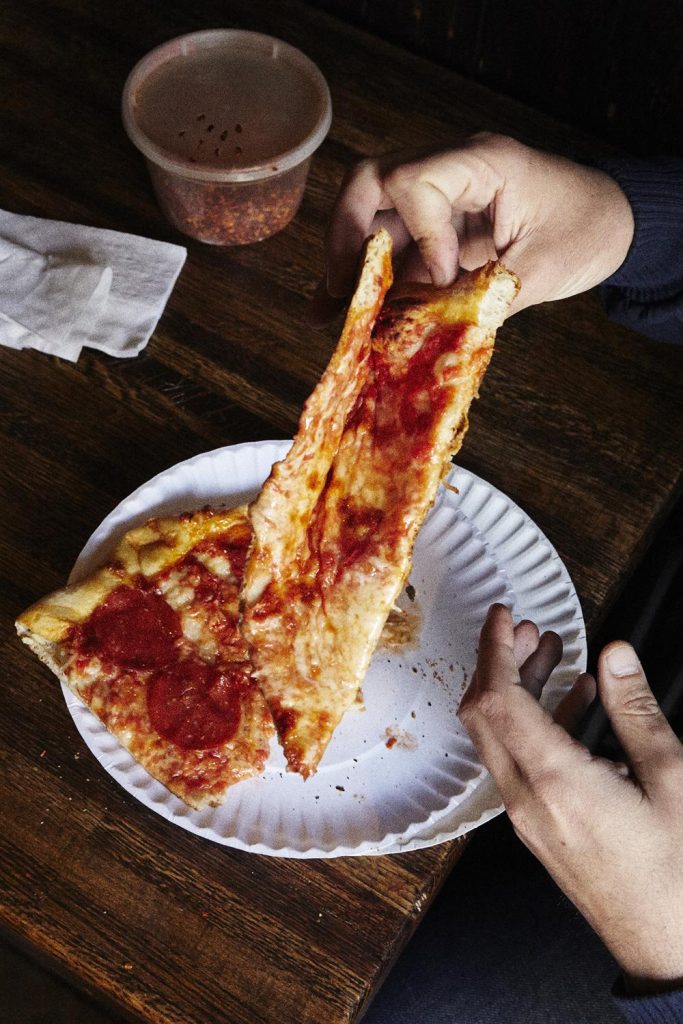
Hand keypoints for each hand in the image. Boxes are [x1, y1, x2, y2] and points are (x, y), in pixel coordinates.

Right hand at [310, 133, 633, 322]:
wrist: (613, 224)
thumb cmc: (588, 232)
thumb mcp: (541, 269)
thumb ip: (481, 297)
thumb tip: (419, 332)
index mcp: (482, 161)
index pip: (413, 179)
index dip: (416, 235)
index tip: (440, 279)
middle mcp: (451, 170)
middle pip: (371, 183)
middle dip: (348, 238)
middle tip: (339, 289)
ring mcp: (442, 196)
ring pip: (372, 218)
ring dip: (348, 266)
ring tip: (325, 314)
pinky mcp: (440, 226)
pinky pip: (393, 246)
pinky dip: (370, 280)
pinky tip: (341, 313)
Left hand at [459, 603, 682, 993]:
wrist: (669, 951)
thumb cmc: (676, 876)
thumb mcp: (671, 780)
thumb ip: (636, 711)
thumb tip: (615, 656)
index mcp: (555, 781)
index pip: (496, 699)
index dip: (493, 649)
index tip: (503, 615)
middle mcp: (527, 799)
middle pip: (484, 714)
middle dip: (499, 661)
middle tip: (527, 628)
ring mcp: (528, 818)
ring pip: (500, 737)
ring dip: (517, 690)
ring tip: (551, 653)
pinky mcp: (540, 829)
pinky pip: (519, 763)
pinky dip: (534, 724)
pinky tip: (571, 702)